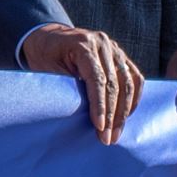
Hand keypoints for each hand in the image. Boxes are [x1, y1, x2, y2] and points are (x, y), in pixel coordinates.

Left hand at [20, 23, 143, 143]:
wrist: (46, 37)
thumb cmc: (43, 56)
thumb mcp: (46, 70)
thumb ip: (66, 86)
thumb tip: (80, 116)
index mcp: (82, 44)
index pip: (97, 79)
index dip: (100, 105)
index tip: (100, 127)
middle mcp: (102, 43)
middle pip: (115, 83)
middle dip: (113, 114)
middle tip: (108, 138)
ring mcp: (114, 48)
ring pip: (129, 83)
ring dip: (124, 111)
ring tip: (116, 133)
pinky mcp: (120, 55)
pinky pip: (134, 78)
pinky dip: (133, 98)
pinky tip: (126, 116)